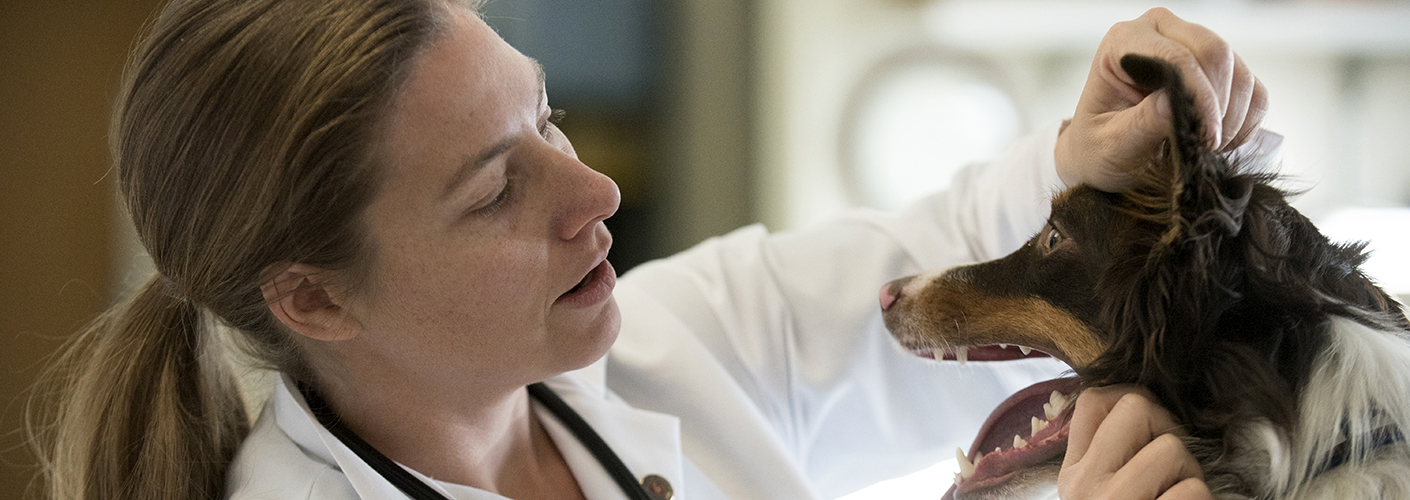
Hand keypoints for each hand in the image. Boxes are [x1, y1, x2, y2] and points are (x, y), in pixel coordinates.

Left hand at [1055, 7, 1269, 190]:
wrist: (1105, 157)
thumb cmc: (1097, 148)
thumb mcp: (1111, 143)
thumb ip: (1142, 122)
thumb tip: (1178, 103)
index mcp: (1125, 41)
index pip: (1177, 58)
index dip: (1199, 98)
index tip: (1207, 139)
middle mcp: (1161, 31)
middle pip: (1215, 52)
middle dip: (1219, 105)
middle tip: (1207, 146)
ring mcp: (1194, 46)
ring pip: (1239, 72)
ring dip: (1233, 117)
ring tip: (1207, 148)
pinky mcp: (1220, 71)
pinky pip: (1253, 90)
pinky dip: (1246, 121)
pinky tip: (1220, 142)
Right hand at [1058, 386, 1212, 499]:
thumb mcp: (1094, 494)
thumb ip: (1107, 459)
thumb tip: (1146, 412)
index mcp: (1073, 473)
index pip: (1093, 401)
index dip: (1132, 398)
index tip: (1152, 429)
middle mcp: (1086, 483)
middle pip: (1136, 407)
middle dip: (1168, 429)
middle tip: (1174, 464)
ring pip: (1171, 447)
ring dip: (1190, 472)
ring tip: (1178, 493)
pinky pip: (1193, 489)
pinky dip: (1203, 499)